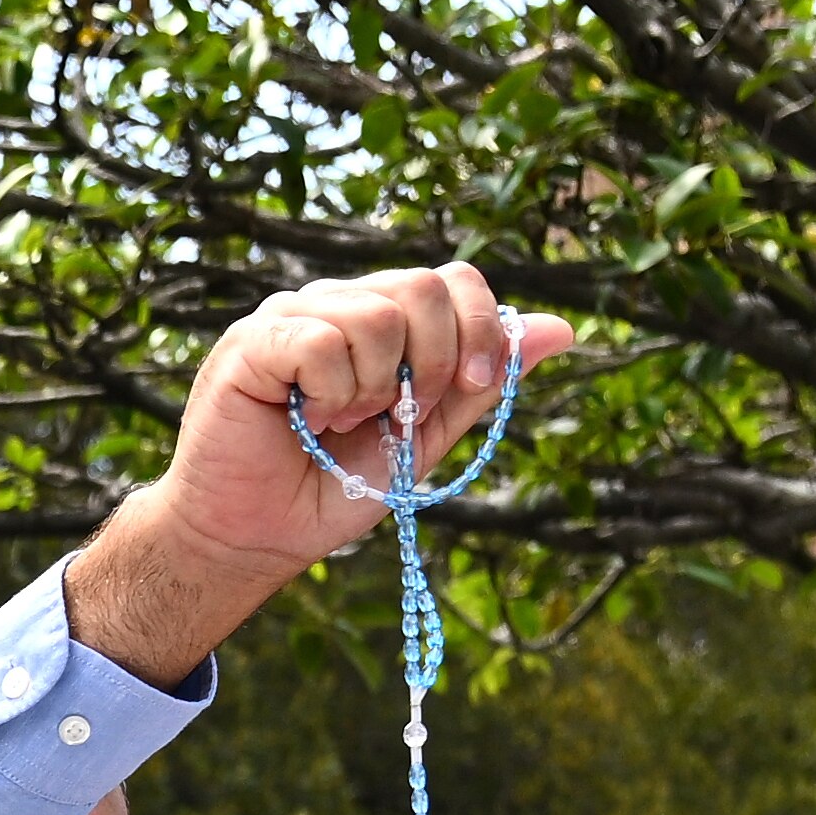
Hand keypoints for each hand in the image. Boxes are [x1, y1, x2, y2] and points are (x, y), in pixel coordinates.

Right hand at [73, 267, 579, 684]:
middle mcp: (341, 303)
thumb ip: (483, 386)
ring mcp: (294, 313)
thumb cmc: (331, 486)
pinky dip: (331, 392)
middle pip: (424, 287)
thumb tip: (561, 330)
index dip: (478, 328)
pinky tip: (308, 416)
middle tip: (395, 415)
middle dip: (433, 365)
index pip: (453, 278)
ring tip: (339, 420)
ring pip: (377, 314)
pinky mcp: (254, 339)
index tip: (468, 389)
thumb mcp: (426, 439)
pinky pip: (321, 339)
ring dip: (373, 389)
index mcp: (385, 320)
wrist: (259, 536)